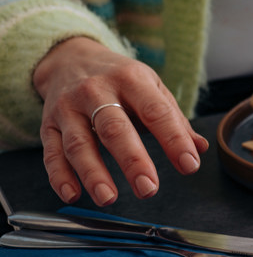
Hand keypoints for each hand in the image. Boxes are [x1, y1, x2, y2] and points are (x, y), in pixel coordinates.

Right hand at [33, 37, 209, 205]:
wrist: (70, 58)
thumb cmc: (119, 79)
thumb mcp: (151, 87)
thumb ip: (174, 119)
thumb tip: (200, 148)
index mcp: (131, 79)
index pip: (156, 112)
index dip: (174, 140)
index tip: (189, 165)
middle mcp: (96, 91)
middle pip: (114, 129)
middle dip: (132, 161)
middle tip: (149, 189)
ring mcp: (68, 108)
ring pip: (80, 144)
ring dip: (93, 174)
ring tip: (109, 198)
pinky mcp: (47, 124)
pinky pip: (52, 153)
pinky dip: (60, 176)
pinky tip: (73, 195)